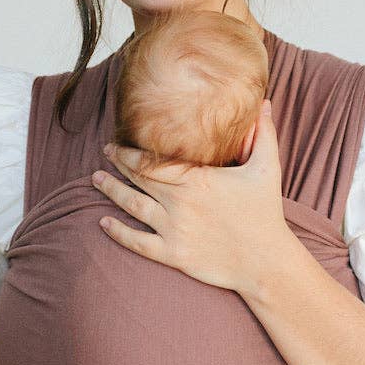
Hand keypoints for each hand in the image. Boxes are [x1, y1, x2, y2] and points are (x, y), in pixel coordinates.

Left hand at [92, 98, 289, 296]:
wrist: (267, 262)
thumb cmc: (266, 213)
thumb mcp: (268, 168)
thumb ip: (263, 133)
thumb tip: (265, 102)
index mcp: (197, 179)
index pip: (154, 161)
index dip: (131, 151)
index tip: (117, 143)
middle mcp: (180, 203)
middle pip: (139, 179)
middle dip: (118, 165)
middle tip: (104, 153)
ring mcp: (174, 230)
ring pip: (132, 206)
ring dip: (111, 191)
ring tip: (96, 180)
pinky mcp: (173, 254)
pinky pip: (138, 242)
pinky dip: (118, 232)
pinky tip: (103, 223)